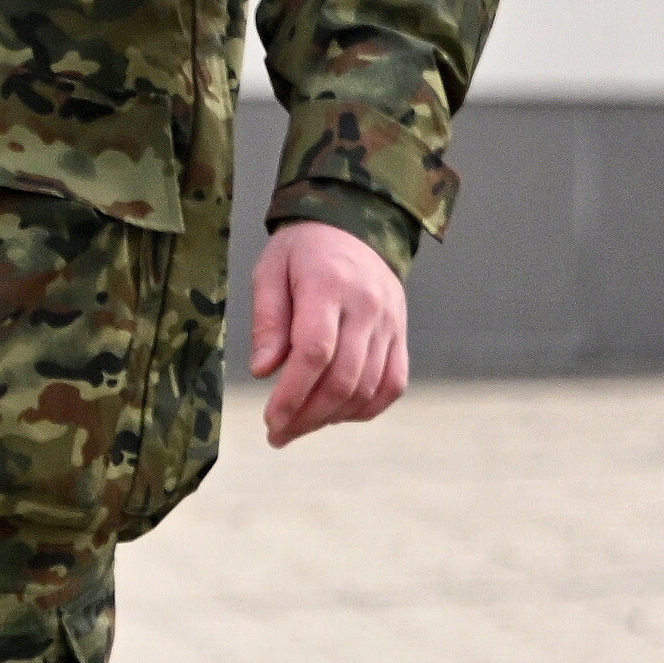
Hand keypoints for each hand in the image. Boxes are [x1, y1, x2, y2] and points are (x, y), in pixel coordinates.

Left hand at [247, 219, 413, 448]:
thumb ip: (267, 320)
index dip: (293, 393)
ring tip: (299, 428)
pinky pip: (394, 383)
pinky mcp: (401, 334)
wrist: (352, 227)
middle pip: (344, 377)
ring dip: (333, 417)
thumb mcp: (269, 272)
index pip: (315, 352)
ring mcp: (390, 322)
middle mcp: (367, 307)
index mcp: (328, 286)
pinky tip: (336, 415)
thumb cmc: (300, 252)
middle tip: (278, 435)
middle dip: (308, 415)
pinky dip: (367, 408)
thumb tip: (262, 370)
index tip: (270, 420)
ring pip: (369, 386)